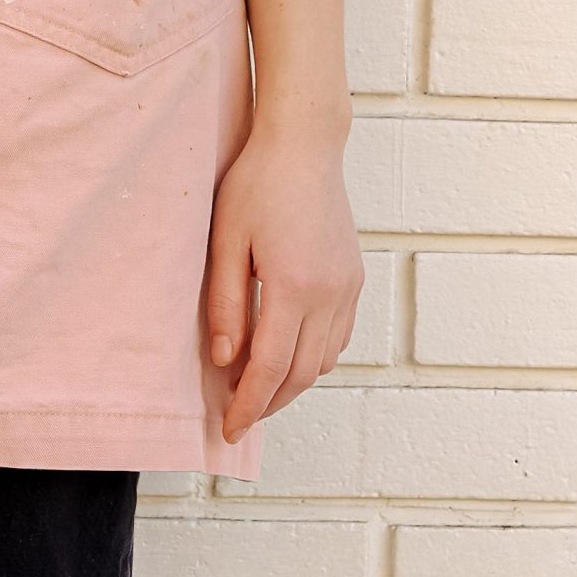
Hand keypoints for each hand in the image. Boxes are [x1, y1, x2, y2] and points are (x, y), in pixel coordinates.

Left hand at [202, 127, 361, 439]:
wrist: (304, 146)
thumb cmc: (257, 185)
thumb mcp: (225, 242)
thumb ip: (225, 304)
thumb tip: (223, 359)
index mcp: (293, 286)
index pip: (270, 368)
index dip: (248, 405)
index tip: (229, 430)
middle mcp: (328, 294)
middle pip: (301, 374)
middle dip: (269, 404)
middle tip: (238, 418)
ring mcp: (346, 287)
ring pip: (323, 360)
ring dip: (292, 383)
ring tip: (258, 388)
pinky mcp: (353, 278)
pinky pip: (338, 337)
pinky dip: (313, 357)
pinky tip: (288, 353)